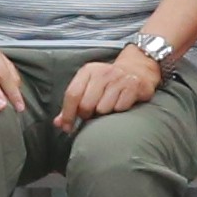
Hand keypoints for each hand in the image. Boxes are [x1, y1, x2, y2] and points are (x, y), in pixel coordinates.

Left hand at [49, 45, 165, 127]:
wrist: (137, 69)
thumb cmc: (108, 82)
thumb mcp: (88, 86)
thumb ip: (72, 104)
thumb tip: (59, 123)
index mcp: (88, 71)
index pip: (72, 94)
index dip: (68, 114)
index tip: (67, 127)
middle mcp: (102, 73)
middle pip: (86, 104)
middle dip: (87, 115)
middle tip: (93, 114)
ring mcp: (118, 79)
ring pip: (103, 108)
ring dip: (105, 112)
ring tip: (109, 106)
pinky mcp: (133, 86)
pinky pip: (120, 108)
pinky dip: (119, 110)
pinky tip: (121, 103)